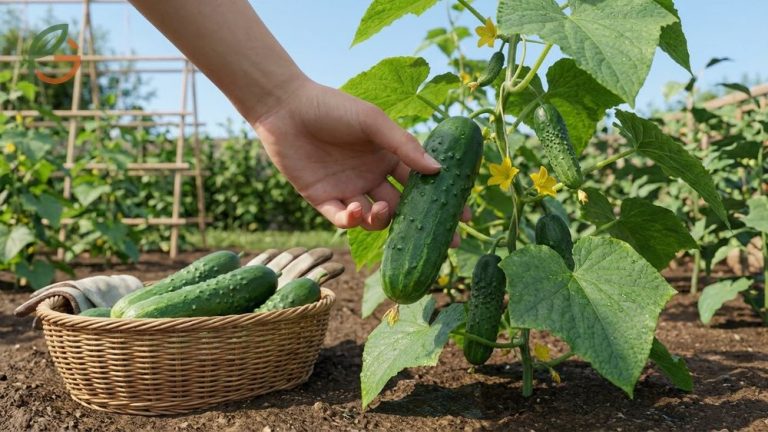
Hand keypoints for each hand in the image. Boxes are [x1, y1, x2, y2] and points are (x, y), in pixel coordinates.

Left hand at [253, 78, 470, 234]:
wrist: (287, 108)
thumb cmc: (333, 108)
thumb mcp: (374, 123)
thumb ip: (405, 146)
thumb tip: (439, 171)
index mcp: (387, 157)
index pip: (420, 183)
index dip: (440, 200)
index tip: (462, 217)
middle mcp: (371, 177)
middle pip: (402, 208)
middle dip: (420, 225)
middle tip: (441, 241)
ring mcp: (348, 190)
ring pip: (373, 219)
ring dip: (381, 220)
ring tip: (379, 209)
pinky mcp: (323, 200)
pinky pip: (343, 220)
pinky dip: (351, 221)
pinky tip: (353, 209)